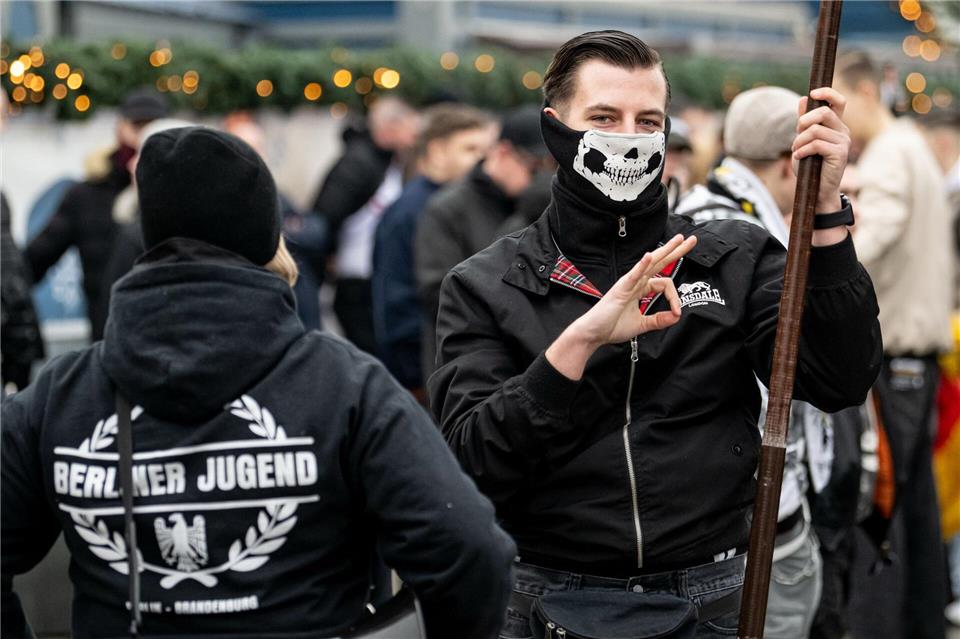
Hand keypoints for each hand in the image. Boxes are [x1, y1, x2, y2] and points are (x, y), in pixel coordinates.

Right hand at [546, 235, 697, 379]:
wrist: (594, 333)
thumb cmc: (611, 327)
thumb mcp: (642, 325)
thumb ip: (659, 320)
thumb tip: (676, 316)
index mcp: (639, 289)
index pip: (664, 284)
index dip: (675, 297)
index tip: (676, 312)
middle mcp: (635, 282)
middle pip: (660, 262)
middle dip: (676, 250)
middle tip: (691, 240)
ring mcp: (628, 283)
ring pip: (651, 263)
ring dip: (665, 250)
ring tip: (678, 240)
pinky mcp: (621, 288)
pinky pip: (634, 274)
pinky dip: (641, 265)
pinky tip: (649, 256)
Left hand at [793, 87, 849, 212]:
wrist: (817, 189)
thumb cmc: (810, 165)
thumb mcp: (804, 140)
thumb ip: (805, 122)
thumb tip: (803, 99)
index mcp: (835, 125)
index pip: (838, 101)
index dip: (828, 93)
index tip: (813, 92)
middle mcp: (842, 130)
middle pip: (824, 112)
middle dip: (805, 120)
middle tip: (797, 132)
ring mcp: (843, 142)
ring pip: (816, 130)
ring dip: (799, 141)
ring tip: (797, 151)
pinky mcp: (840, 154)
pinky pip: (816, 144)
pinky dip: (802, 150)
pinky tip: (799, 157)